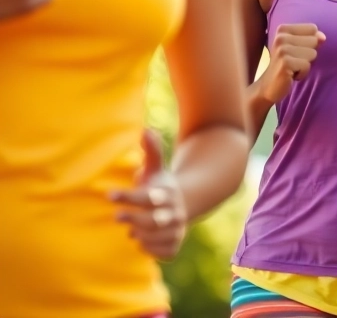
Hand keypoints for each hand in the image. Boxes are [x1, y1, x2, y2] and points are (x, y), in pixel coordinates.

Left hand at [110, 130, 186, 260]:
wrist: (181, 206)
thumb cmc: (158, 186)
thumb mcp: (155, 168)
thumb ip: (151, 151)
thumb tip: (145, 129)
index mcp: (169, 193)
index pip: (148, 197)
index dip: (129, 197)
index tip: (110, 195)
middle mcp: (176, 212)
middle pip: (153, 220)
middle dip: (133, 219)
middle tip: (116, 216)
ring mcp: (177, 230)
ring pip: (156, 237)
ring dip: (140, 234)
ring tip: (131, 229)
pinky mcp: (176, 245)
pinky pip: (162, 252)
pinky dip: (150, 248)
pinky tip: (142, 240)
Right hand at [261, 23, 324, 103]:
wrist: (269, 85)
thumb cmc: (287, 64)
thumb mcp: (299, 47)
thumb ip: (312, 38)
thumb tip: (323, 37)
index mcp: (283, 29)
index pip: (313, 28)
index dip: (310, 42)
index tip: (297, 51)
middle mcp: (280, 37)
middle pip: (314, 40)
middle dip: (308, 54)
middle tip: (294, 61)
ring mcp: (282, 50)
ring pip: (312, 53)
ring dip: (305, 64)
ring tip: (293, 68)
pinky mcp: (285, 63)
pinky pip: (307, 65)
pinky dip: (303, 73)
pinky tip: (291, 75)